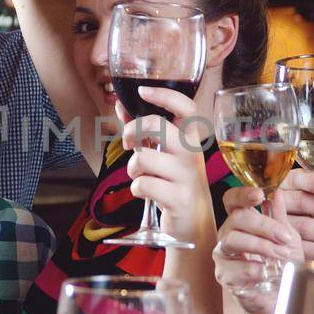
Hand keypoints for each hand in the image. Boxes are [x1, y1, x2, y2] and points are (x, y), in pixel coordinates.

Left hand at [120, 86, 212, 245]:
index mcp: (190, 139)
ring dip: (132, 168)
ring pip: (143, 157)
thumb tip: (120, 104)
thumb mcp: (164, 154)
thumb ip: (144, 130)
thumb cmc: (175, 182)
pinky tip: (146, 192)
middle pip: (157, 125)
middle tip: (128, 142)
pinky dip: (136, 188)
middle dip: (133, 130)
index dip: (164, 95)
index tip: (142, 91)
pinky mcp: (178, 198)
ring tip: (139, 174)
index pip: (186, 107)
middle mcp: (192, 153)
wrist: (194, 222)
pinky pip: (142, 184)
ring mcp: (186, 176)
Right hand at [213, 185, 303, 313]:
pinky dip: (254, 269)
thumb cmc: (284, 267)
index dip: (243, 194)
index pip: (233, 200)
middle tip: (284, 238)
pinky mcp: (223, 275)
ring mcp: (223, 255)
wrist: (281, 298)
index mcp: (242, 221)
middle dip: (263, 225)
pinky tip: (267, 273)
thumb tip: (277, 193)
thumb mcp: (289, 239)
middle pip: (236, 218)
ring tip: (281, 256)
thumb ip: (281, 217)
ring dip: (261, 246)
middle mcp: (228, 234)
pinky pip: (234, 267)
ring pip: (233, 239)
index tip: (260, 195)